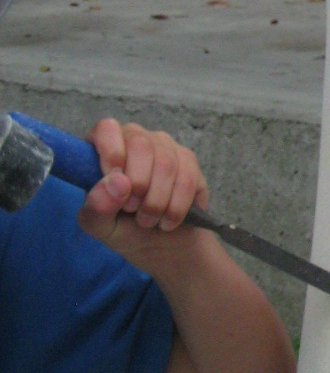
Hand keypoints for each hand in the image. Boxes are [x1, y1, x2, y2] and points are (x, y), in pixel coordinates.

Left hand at [79, 119, 208, 244]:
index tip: (115, 179)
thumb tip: (116, 181)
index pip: (107, 128)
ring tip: (147, 219)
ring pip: (165, 163)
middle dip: (137, 185)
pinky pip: (187, 179)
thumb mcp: (99, 225)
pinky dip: (176, 207)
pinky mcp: (189, 162)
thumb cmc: (123, 228)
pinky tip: (168, 220)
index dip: (111, 151)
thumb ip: (97, 205)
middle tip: (132, 209)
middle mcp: (136, 139)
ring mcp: (165, 147)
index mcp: (105, 147)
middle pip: (140, 144)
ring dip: (156, 202)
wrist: (159, 244)